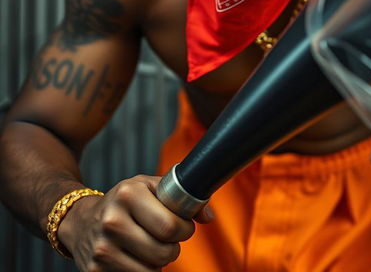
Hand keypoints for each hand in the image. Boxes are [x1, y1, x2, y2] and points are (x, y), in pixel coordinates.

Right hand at [57, 174, 213, 270]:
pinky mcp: (94, 271)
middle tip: (170, 239)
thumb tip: (208, 216)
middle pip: (163, 252)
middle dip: (174, 248)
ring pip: (151, 271)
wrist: (81, 220)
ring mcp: (101, 249)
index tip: (183, 226)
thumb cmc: (125, 201)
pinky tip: (136, 257)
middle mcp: (112, 221)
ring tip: (151, 246)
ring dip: (159, 262)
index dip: (185, 230)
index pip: (170, 226)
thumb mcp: (150, 187)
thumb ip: (182, 196)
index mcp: (128, 194)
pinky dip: (143, 271)